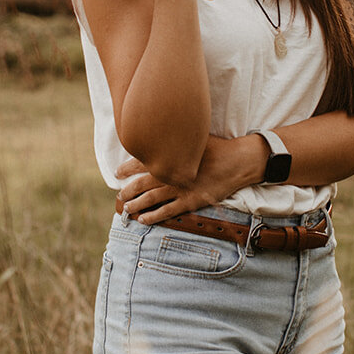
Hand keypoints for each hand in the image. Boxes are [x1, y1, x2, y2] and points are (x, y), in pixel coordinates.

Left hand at [115, 134, 268, 222]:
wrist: (236, 161)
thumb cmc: (216, 147)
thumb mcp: (192, 137)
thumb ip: (175, 139)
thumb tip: (158, 133)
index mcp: (170, 156)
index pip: (141, 162)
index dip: (126, 168)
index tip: (117, 172)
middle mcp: (171, 174)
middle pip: (142, 183)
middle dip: (128, 190)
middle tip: (120, 194)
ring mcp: (180, 189)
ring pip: (151, 199)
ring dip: (136, 204)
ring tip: (127, 208)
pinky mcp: (190, 202)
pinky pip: (167, 212)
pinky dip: (153, 217)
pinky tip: (143, 220)